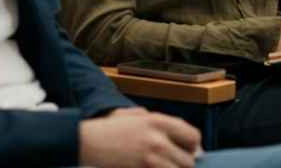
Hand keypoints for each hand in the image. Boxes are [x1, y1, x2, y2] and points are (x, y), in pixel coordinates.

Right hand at [80, 109, 199, 167]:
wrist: (87, 141)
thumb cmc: (111, 129)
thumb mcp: (138, 116)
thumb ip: (162, 125)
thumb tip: (187, 141)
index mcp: (158, 122)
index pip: (193, 136)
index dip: (193, 146)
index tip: (188, 151)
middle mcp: (157, 140)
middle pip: (188, 160)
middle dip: (183, 163)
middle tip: (174, 162)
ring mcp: (148, 159)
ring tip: (162, 165)